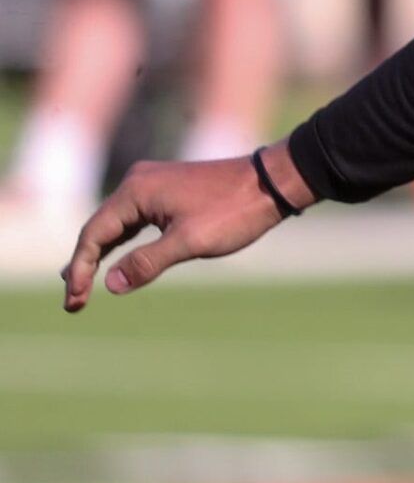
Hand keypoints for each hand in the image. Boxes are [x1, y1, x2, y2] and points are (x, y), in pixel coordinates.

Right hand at [60, 142, 311, 311]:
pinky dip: (122, 241)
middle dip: (85, 264)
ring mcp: (153, 183)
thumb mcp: (189, 242)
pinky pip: (134, 219)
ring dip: (101, 253)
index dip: (81, 269)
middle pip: (99, 228)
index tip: (76, 301)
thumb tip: (111, 284)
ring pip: (116, 224)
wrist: (271, 182)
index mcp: (136, 190)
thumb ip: (147, 262)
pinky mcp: (168, 189)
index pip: (93, 234)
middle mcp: (138, 181)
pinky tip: (115, 258)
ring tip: (82, 283)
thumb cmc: (233, 211)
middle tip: (74, 301)